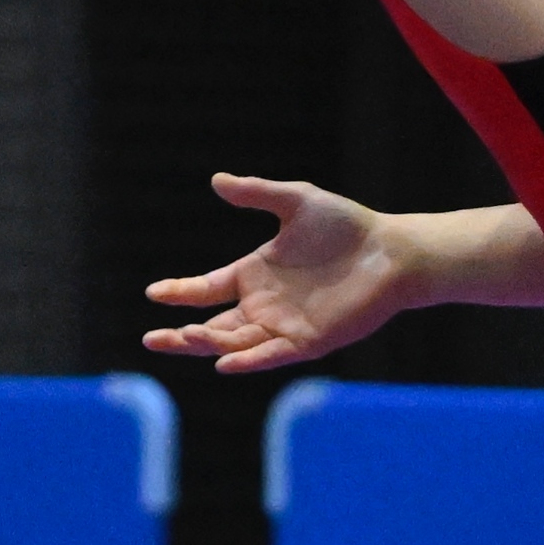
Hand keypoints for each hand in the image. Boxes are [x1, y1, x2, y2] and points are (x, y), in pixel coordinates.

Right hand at [142, 174, 407, 372]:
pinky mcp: (309, 342)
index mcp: (254, 275)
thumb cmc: (347, 226)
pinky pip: (272, 355)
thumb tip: (216, 180)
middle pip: (213, 327)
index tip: (153, 293)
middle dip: (181, 334)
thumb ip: (257, 191)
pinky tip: (224, 364)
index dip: (179, 292)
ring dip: (209, 345)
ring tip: (183, 337)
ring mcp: (284, 326)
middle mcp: (264, 306)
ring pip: (236, 343)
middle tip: (152, 339)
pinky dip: (248, 361)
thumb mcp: (296, 200)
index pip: (206, 289)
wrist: (392, 251)